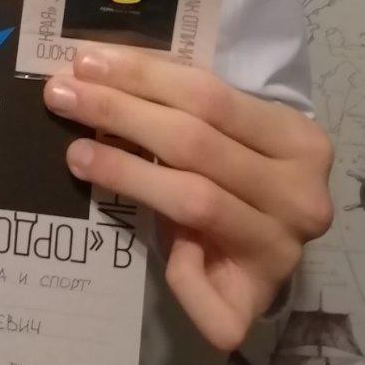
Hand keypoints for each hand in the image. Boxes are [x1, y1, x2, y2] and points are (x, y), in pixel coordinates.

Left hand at [42, 47, 333, 352]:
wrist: (270, 253)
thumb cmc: (239, 176)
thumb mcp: (226, 134)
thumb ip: (179, 106)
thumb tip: (93, 72)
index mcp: (299, 140)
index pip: (210, 97)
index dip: (142, 76)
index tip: (83, 62)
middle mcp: (301, 196)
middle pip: (195, 144)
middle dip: (120, 113)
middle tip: (62, 96)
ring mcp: (283, 252)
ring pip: (193, 200)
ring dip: (125, 171)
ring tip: (75, 152)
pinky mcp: (257, 303)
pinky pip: (202, 285)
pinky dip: (173, 270)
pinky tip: (142, 243)